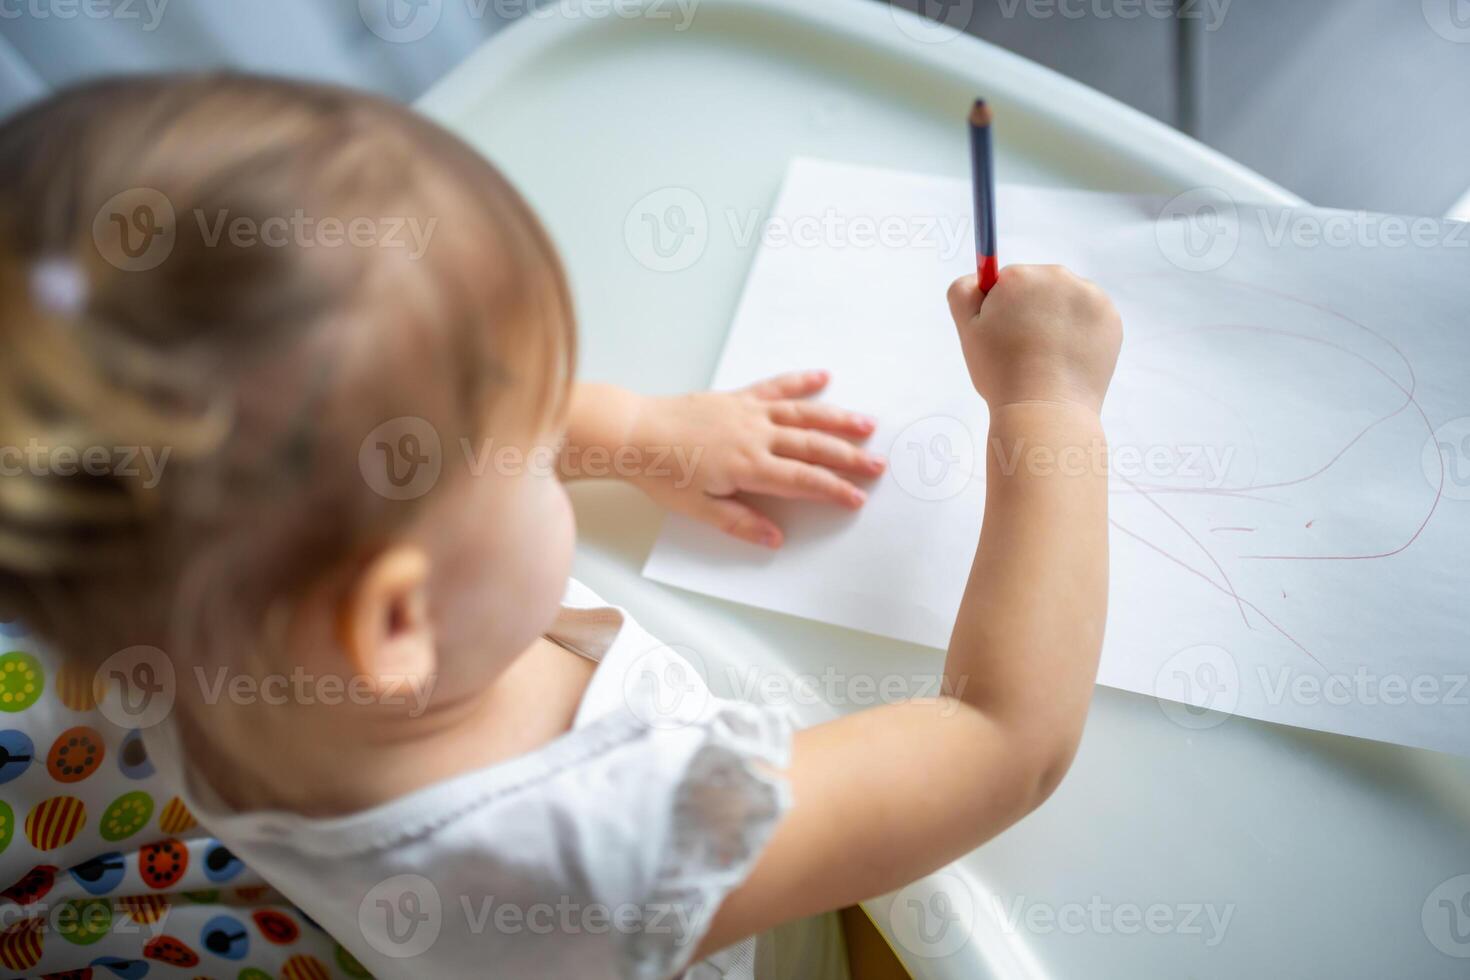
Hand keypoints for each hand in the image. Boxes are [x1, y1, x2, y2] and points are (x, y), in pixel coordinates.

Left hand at [625, 371, 884, 547]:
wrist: (634, 433)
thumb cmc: (662, 475)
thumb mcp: (698, 510)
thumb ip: (740, 523)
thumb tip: (776, 539)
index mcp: (748, 467)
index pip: (802, 480)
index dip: (833, 490)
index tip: (859, 498)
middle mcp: (755, 436)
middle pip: (812, 446)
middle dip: (849, 456)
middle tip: (879, 464)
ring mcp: (748, 413)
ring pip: (802, 414)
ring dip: (837, 418)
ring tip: (867, 423)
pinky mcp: (737, 398)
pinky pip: (774, 387)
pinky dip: (800, 381)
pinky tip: (823, 377)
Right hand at [947, 265, 1121, 413]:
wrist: (1046, 410)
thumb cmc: (1001, 372)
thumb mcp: (967, 330)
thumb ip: (963, 292)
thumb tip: (980, 279)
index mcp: (1021, 276)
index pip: (1006, 282)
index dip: (1001, 311)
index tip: (1004, 336)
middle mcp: (1058, 277)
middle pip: (1038, 287)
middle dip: (1031, 310)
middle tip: (1023, 349)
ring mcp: (1090, 297)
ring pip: (1065, 301)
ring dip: (1057, 319)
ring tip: (1048, 356)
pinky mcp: (1110, 319)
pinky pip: (1089, 318)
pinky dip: (1080, 333)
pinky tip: (1068, 357)